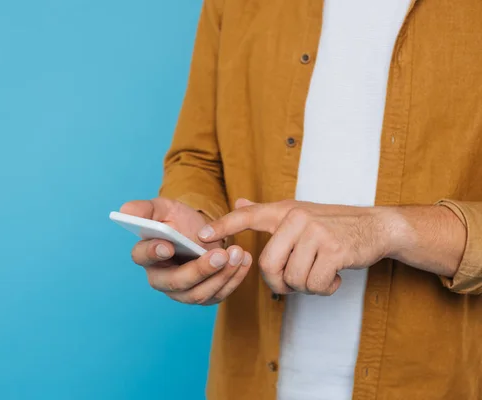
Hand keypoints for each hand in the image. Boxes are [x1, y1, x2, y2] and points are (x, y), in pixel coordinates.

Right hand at [120, 198, 251, 304]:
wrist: (202, 232)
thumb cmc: (178, 220)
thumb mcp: (163, 208)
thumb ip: (145, 208)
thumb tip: (125, 208)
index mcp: (146, 254)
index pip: (143, 256)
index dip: (154, 252)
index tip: (169, 245)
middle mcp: (161, 279)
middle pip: (177, 283)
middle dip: (200, 270)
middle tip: (221, 254)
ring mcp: (183, 292)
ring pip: (200, 293)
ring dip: (222, 275)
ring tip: (238, 253)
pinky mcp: (204, 296)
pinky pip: (219, 294)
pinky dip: (234, 279)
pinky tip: (245, 261)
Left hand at [198, 199, 393, 295]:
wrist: (376, 227)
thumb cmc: (333, 225)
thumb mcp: (299, 213)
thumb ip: (267, 212)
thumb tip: (239, 201)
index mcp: (284, 211)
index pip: (248, 215)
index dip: (223, 225)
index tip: (201, 236)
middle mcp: (297, 218)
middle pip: (268, 265)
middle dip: (279, 283)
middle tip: (296, 280)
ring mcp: (316, 233)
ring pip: (293, 278)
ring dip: (306, 286)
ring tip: (320, 273)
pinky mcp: (335, 250)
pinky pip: (315, 284)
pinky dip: (324, 288)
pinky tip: (335, 276)